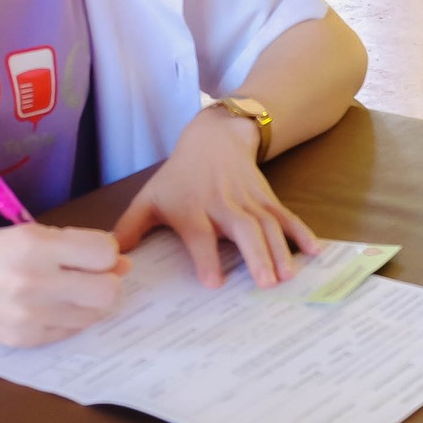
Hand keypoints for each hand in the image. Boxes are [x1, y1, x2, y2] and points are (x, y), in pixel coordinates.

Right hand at [0, 223, 127, 346]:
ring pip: (94, 314)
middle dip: (107, 280)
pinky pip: (72, 331)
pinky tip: (52, 306)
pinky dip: (71, 318)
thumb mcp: (17, 234)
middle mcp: (34, 281)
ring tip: (69, 290)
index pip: (103, 252)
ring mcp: (30, 316)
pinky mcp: (25, 340)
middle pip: (107, 289)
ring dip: (91, 301)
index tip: (93, 252)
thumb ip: (69, 244)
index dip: (106, 251)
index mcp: (31, 245)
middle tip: (90, 275)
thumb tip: (119, 260)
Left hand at [111, 106, 320, 287]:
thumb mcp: (150, 197)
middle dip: (255, 254)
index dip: (206, 258)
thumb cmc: (179, 176)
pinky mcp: (267, 198)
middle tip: (265, 283)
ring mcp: (249, 200)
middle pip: (242, 228)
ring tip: (287, 277)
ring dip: (279, 250)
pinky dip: (301, 232)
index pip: (199, 235)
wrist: (214, 138)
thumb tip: (108, 258)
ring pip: (268, 224)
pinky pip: (286, 216)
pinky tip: (314, 251)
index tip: (213, 284)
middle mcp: (222, 204)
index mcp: (192, 208)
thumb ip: (129, 228)